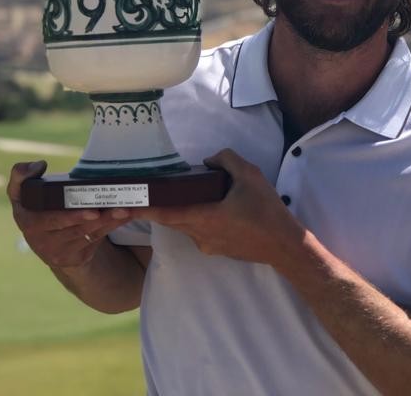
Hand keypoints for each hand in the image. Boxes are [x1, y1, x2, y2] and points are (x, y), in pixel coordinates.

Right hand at [6, 160, 131, 268]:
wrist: (45, 240)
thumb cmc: (36, 208)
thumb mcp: (22, 193)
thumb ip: (21, 175)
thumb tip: (39, 165)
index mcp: (28, 223)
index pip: (50, 221)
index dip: (71, 217)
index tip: (91, 211)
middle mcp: (42, 242)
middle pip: (75, 229)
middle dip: (98, 219)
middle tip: (118, 209)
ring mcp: (60, 252)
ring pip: (89, 235)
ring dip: (110, 222)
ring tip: (126, 209)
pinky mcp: (76, 257)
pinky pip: (96, 240)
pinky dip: (112, 227)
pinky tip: (125, 216)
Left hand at [132, 149, 305, 266]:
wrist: (285, 246)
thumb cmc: (267, 211)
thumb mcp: (250, 175)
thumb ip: (226, 160)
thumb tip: (210, 159)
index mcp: (204, 218)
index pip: (165, 213)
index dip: (144, 208)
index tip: (125, 204)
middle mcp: (201, 235)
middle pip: (172, 220)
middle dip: (159, 207)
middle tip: (148, 192)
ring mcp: (208, 246)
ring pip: (186, 226)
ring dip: (181, 211)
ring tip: (184, 194)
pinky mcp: (217, 250)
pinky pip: (199, 232)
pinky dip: (196, 218)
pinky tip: (211, 207)